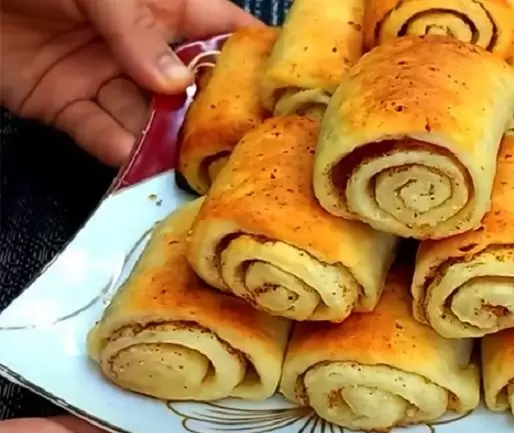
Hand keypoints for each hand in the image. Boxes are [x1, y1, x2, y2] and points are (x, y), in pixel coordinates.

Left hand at [0, 0, 260, 166]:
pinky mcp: (65, 106)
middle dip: (211, 118)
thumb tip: (174, 84)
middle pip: (191, 88)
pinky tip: (132, 161)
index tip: (282, 96)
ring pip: (149, 119)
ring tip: (189, 169)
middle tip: (236, 151)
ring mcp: (105, 77)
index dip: (252, 61)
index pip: (223, 31)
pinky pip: (98, 133)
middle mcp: (142, 46)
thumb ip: (136, 27)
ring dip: (166, 144)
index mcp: (162, 4)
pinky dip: (115, 149)